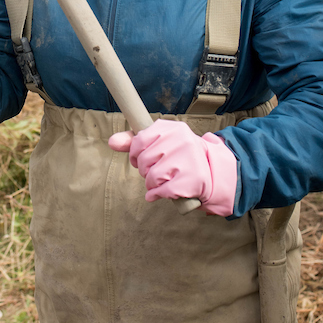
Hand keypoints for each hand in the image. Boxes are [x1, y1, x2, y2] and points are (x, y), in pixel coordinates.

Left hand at [108, 119, 237, 215]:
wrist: (211, 171)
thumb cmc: (178, 155)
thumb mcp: (159, 143)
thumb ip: (134, 141)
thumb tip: (111, 142)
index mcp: (173, 128)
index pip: (139, 140)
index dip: (135, 153)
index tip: (141, 158)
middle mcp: (182, 141)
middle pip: (144, 161)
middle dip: (144, 170)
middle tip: (156, 170)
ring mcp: (189, 160)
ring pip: (151, 177)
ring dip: (151, 184)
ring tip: (162, 180)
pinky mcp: (192, 180)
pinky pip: (161, 191)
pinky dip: (156, 195)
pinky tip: (162, 192)